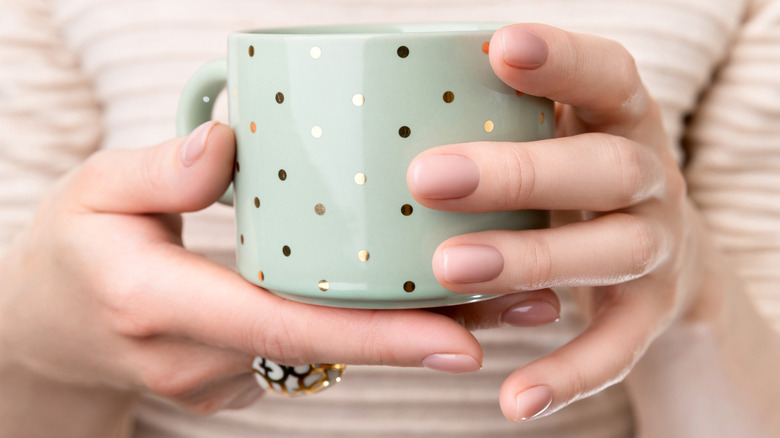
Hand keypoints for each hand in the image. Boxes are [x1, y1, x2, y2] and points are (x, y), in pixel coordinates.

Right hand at [0, 120, 562, 415]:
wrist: (45, 331)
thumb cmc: (70, 252)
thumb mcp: (93, 192)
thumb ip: (160, 171)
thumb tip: (234, 142)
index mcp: (161, 306)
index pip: (284, 324)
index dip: (377, 335)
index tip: (463, 340)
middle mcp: (201, 361)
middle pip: (334, 348)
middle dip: (433, 334)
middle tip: (531, 305)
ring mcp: (222, 381)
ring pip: (337, 355)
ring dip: (418, 331)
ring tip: (513, 301)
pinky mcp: (239, 380)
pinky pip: (318, 352)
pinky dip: (375, 327)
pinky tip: (429, 296)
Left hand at [408, 24, 712, 421]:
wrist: (661, 252)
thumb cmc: (572, 176)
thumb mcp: (553, 134)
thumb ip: (495, 120)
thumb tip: (377, 108)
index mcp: (619, 120)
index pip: (608, 76)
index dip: (564, 60)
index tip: (501, 46)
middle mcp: (649, 177)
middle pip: (605, 168)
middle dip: (521, 174)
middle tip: (429, 178)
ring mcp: (657, 246)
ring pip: (611, 249)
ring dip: (532, 259)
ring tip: (450, 269)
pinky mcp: (651, 312)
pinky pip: (619, 346)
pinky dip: (568, 373)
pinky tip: (513, 399)